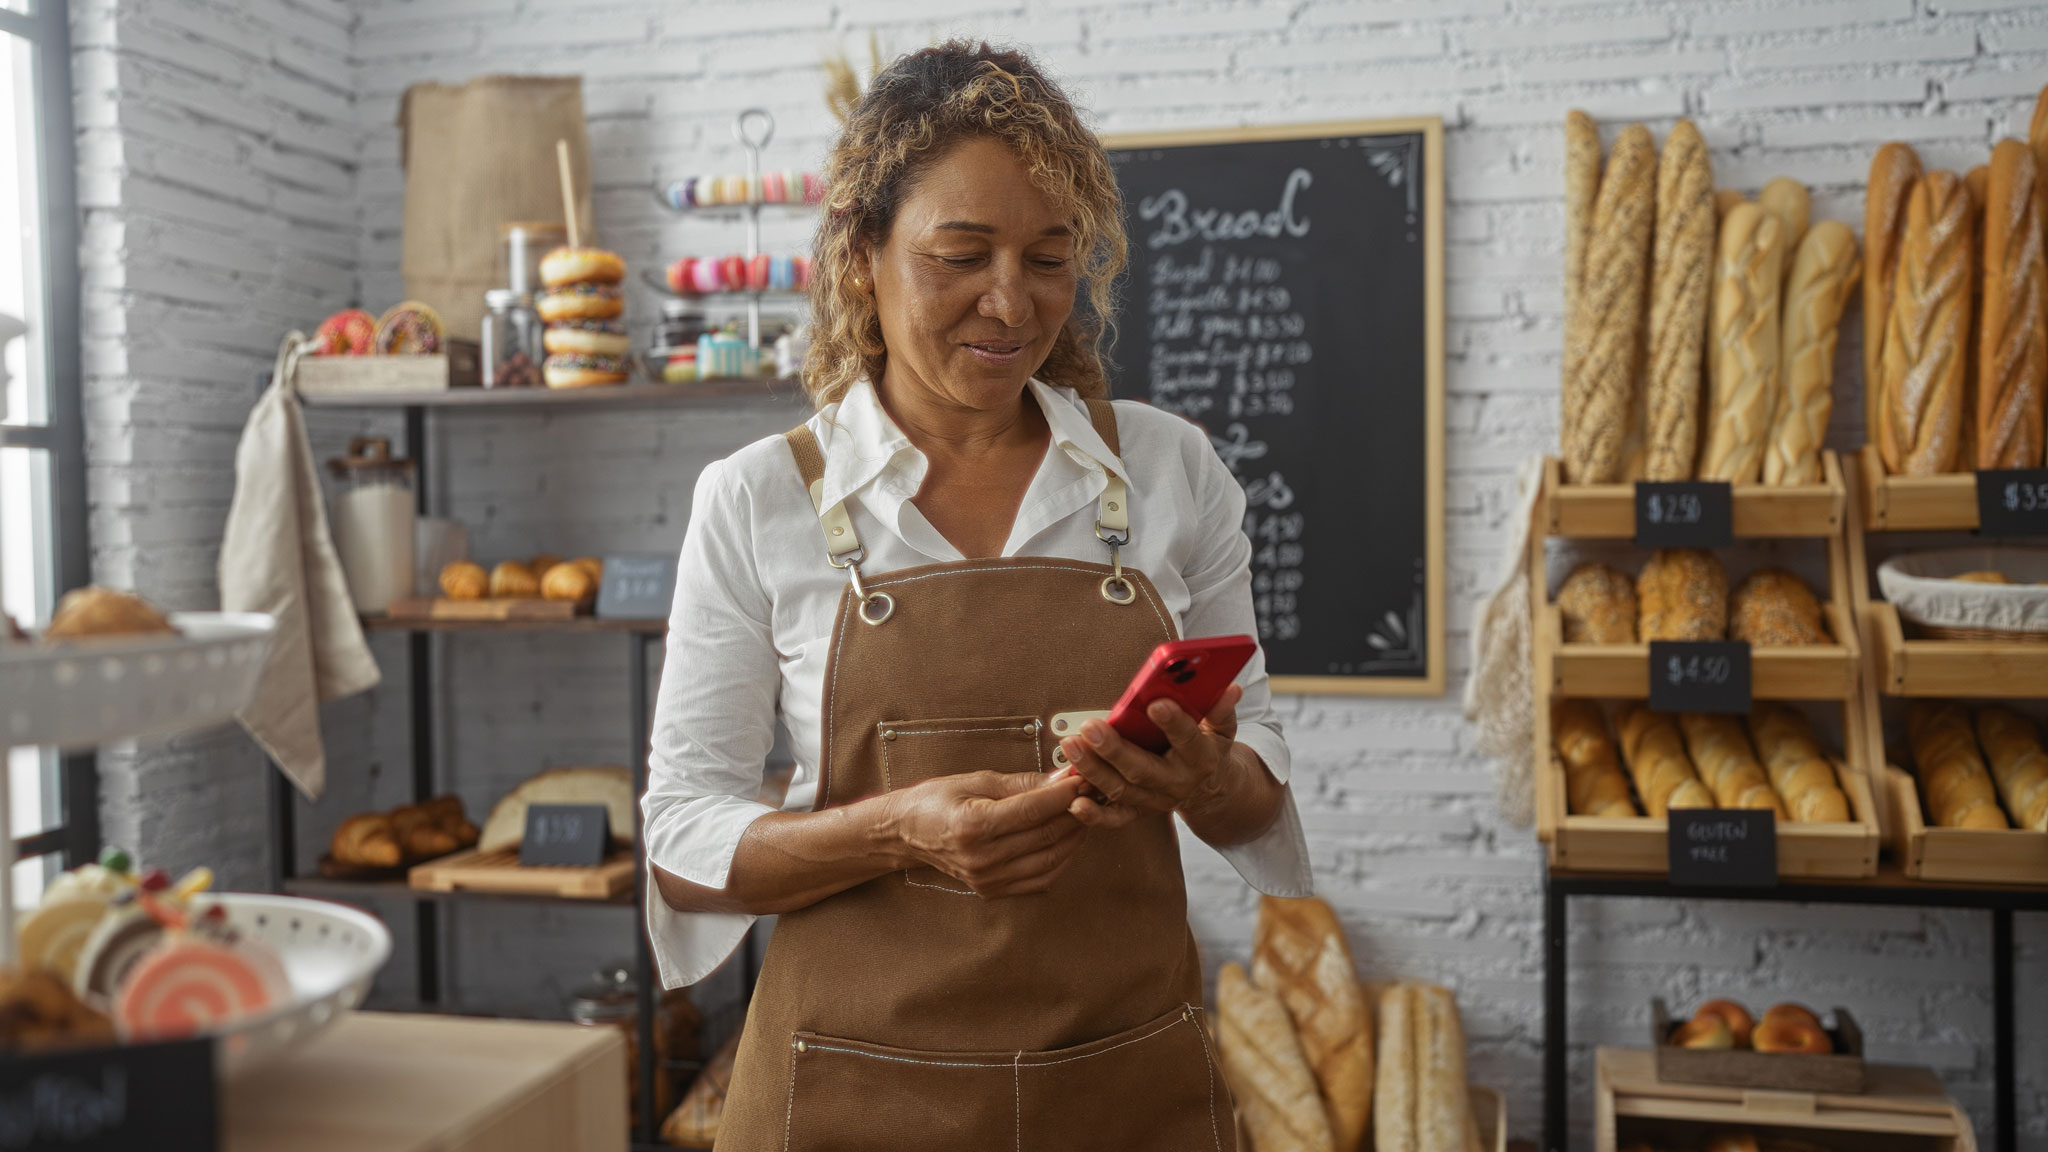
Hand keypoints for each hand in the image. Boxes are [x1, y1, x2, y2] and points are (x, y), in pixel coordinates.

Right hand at [882, 769, 1090, 897]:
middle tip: (1092, 794)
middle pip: (1046, 836)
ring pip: (1050, 859)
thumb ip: (1022, 783)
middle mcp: (981, 858)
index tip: (1083, 779)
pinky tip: (1067, 839)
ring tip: (1083, 814)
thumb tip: (1063, 779)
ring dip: (1074, 836)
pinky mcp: (992, 890)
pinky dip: (1062, 860)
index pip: (1033, 811)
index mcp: (973, 825)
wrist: (907, 833)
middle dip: (1076, 813)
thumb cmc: (938, 800)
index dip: (1064, 795)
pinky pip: (1041, 879)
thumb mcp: (976, 780)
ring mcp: (987, 879)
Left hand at [1057, 684, 1244, 831]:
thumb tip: (1230, 688)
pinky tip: (1075, 802)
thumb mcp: (1220, 729)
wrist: (1208, 790)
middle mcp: (1176, 783)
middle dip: (1115, 749)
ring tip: (1071, 746)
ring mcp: (1155, 801)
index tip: (1156, 703)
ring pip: (1120, 789)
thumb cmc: (1207, 748)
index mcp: (1200, 758)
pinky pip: (1114, 818)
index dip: (1174, 723)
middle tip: (1091, 728)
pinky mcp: (1138, 812)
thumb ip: (1220, 709)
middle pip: (1143, 769)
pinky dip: (1094, 815)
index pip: (1188, 740)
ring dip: (1093, 770)